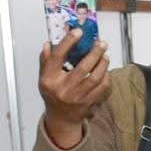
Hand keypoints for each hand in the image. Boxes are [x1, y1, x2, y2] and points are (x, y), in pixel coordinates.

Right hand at [38, 34, 110, 149]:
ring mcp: (77, 97)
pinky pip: (102, 88)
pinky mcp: (88, 102)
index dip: (69, 42)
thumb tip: (48, 44)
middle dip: (94, 53)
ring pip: (95, 78)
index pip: (58, 57)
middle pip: (82, 68)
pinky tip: (105, 70)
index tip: (78, 32)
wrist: (61, 117)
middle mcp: (64, 88)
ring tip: (105, 55)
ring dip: (103, 64)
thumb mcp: (44, 77)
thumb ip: (46, 59)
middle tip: (101, 43)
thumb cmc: (53, 94)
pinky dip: (106, 77)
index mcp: (50, 79)